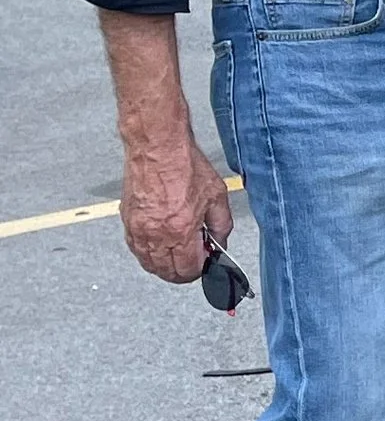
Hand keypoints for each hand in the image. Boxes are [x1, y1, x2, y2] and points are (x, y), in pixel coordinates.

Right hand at [121, 138, 233, 284]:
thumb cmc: (185, 165)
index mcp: (180, 230)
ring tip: (180, 253)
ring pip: (149, 264)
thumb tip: (219, 243)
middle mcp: (156, 235)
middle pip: (167, 272)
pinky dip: (150, 253)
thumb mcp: (216, 196)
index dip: (201, 269)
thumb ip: (221, 225)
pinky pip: (137, 250)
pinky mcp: (127, 222)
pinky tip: (162, 244)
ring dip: (166, 265)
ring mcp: (138, 230)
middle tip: (195, 260)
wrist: (158, 148)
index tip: (206, 261)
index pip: (188, 269)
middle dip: (184, 271)